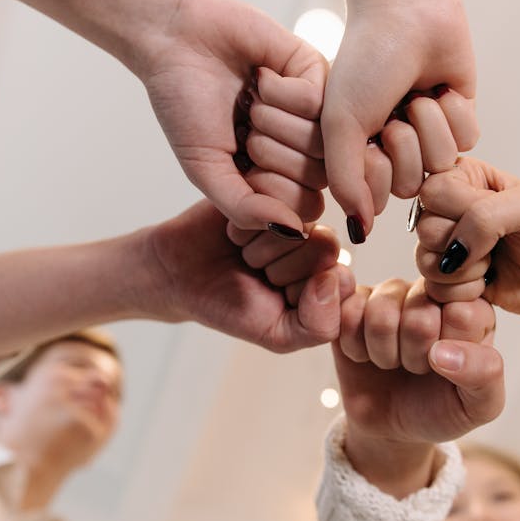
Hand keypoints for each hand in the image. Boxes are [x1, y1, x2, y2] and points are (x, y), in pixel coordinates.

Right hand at [142, 0, 328, 235]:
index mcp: (278, 175)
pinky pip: (320, 102)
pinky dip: (281, 93)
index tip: (239, 164)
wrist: (176, 39)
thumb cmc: (185, 105)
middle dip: (269, 153)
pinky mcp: (319, 73)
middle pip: (318, 178)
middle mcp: (302, 147)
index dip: (270, 191)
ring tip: (249, 101)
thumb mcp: (206, 170)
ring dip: (274, 122)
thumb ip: (245, 208)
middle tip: (242, 126)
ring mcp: (315, 112)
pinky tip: (260, 78)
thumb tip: (294, 232)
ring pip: (323, 142)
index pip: (304, 209)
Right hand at [143, 200, 353, 352]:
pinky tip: (233, 231)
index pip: (341, 279)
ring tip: (243, 252)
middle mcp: (318, 238)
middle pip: (323, 248)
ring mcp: (295, 209)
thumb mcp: (277, 334)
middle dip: (280, 269)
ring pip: (299, 225)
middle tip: (254, 272)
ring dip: (260, 247)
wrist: (178, 276)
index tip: (276, 297)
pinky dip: (246, 224)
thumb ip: (318, 326)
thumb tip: (334, 277)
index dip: (303, 293)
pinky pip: (272, 202)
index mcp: (330, 273)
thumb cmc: (229, 306)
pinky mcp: (268, 186)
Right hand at [322, 0, 477, 242]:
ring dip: (429, 123)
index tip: (368, 135)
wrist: (407, 9)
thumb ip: (345, 182)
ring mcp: (428, 136)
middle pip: (411, 183)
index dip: (375, 169)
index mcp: (359, 152)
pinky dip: (453, 111)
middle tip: (395, 107)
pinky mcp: (460, 120)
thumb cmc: (365, 61)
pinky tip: (440, 86)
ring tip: (417, 92)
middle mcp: (392, 150)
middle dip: (405, 142)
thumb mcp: (341, 123)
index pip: (375, 197)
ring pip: (442, 164)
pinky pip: (468, 142)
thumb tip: (359, 232)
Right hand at [333, 279, 501, 496]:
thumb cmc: (441, 408)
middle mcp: (433, 291)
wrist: (392, 425)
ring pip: (380, 312)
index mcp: (473, 309)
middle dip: (414, 356)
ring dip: (383, 352)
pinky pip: (346, 312)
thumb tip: (444, 351)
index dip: (447, 350)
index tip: (446, 366)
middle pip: (419, 314)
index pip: (462, 314)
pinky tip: (365, 354)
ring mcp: (392, 292)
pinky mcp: (355, 300)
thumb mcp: (478, 405)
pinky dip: (353, 346)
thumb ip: (484, 374)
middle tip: (418, 367)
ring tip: (392, 361)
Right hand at [415, 157, 519, 319]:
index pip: (434, 190)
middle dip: (464, 243)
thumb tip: (452, 250)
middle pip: (425, 226)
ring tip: (492, 264)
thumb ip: (486, 216)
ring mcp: (444, 245)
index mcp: (466, 177)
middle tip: (496, 245)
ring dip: (465, 271)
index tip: (496, 218)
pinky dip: (463, 291)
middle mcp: (448, 208)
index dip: (461, 210)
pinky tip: (486, 283)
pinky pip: (433, 287)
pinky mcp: (446, 278)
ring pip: (424, 259)